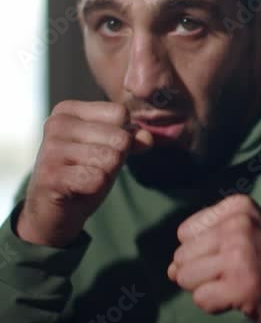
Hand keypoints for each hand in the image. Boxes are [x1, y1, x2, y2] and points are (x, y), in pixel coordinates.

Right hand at [16, 100, 152, 246]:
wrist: (55, 211)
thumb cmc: (83, 174)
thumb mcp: (110, 152)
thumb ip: (131, 139)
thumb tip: (147, 138)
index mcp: (69, 111)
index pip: (120, 113)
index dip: (123, 138)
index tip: (100, 149)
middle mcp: (57, 124)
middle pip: (119, 138)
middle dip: (115, 160)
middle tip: (92, 169)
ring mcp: (51, 149)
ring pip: (110, 158)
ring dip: (105, 175)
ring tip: (84, 178)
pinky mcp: (51, 175)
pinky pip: (97, 179)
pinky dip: (94, 188)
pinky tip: (77, 188)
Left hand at [167, 194, 260, 322]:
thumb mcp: (246, 233)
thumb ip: (205, 243)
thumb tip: (170, 271)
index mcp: (239, 207)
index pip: (185, 232)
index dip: (201, 251)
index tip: (232, 256)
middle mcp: (239, 226)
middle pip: (182, 256)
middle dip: (200, 273)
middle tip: (235, 274)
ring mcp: (240, 255)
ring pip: (186, 277)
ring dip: (207, 289)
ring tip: (236, 285)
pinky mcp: (241, 285)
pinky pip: (201, 299)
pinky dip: (215, 306)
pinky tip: (239, 299)